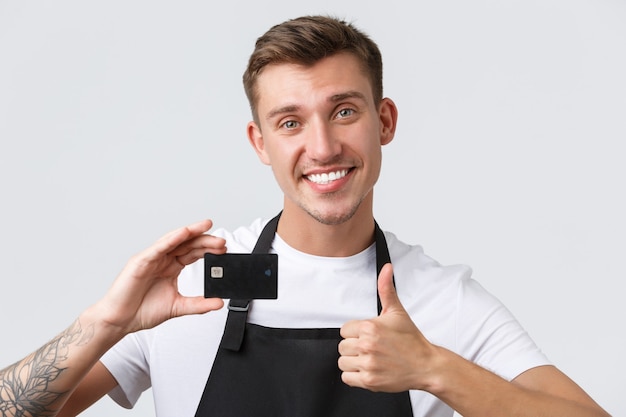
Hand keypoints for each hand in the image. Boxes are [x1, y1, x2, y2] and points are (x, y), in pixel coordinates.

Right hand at [94, 219, 225, 334]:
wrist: (120, 321)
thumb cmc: (142, 311)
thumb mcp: (178, 307)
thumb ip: (199, 304)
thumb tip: (219, 302)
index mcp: (171, 268)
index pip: (193, 253)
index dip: (208, 249)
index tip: (224, 249)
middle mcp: (162, 260)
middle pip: (187, 244)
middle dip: (205, 241)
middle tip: (222, 242)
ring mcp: (151, 259)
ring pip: (174, 240)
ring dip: (191, 233)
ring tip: (206, 227)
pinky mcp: (140, 261)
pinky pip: (158, 247)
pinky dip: (171, 239)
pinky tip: (184, 233)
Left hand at [338, 263, 435, 391]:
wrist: (426, 364)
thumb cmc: (411, 339)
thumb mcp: (397, 311)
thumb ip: (386, 288)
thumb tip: (386, 268)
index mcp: (370, 327)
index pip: (344, 330)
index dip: (355, 333)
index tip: (368, 336)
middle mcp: (367, 345)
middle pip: (342, 346)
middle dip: (354, 347)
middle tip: (371, 348)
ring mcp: (368, 364)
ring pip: (342, 362)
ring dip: (353, 362)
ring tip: (369, 359)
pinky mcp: (369, 381)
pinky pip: (346, 378)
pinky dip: (354, 376)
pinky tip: (367, 369)